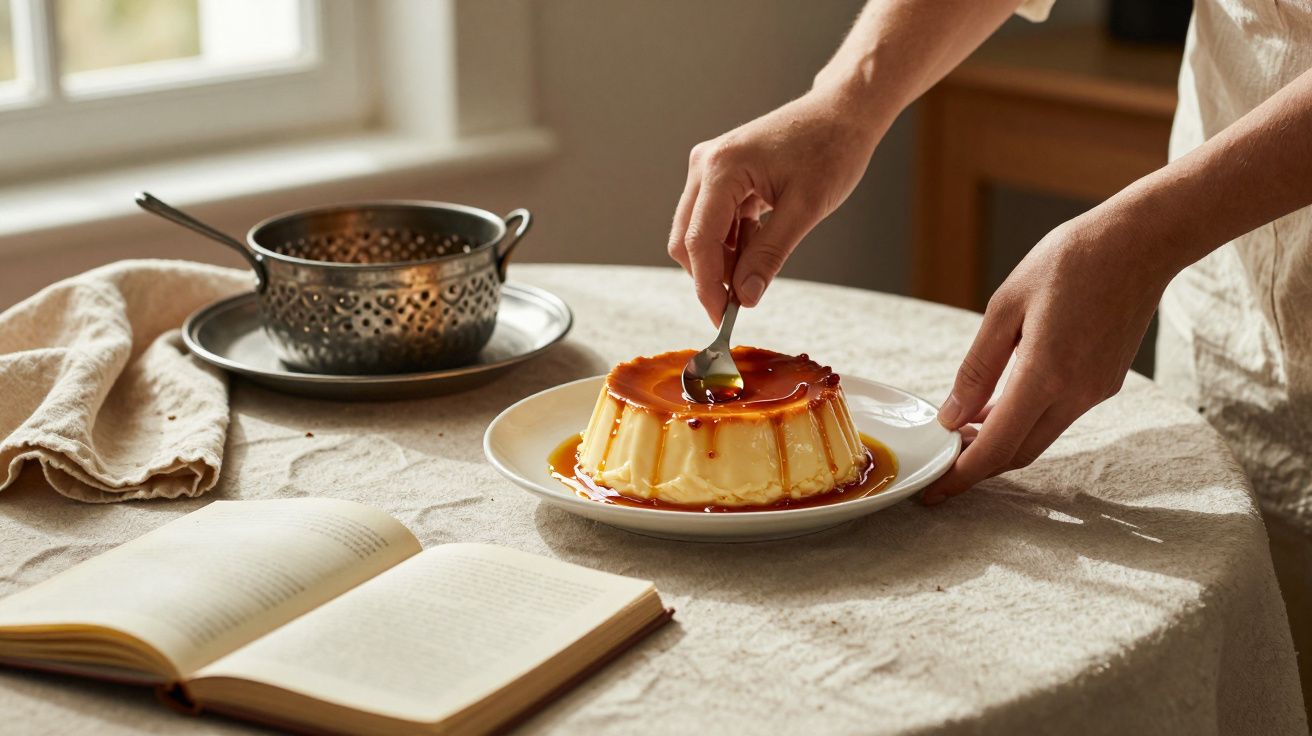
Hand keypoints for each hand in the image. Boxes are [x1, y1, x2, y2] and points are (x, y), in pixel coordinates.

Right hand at [667, 88, 884, 321]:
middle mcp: (705, 165)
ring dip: (724, 259)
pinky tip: (760, 242)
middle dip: (711, 275)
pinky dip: (732, 243)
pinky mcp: (720, 174)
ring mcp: (709, 168)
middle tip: (742, 300)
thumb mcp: (805, 209)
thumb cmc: (831, 150)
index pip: (698, 241)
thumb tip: (743, 297)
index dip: (707, 286)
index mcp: (722, 168)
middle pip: (687, 239)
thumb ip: (769, 254)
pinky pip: (713, 221)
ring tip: (762, 262)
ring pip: (698, 233)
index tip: (723, 319)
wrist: (841, 113)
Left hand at [922, 210, 1174, 504]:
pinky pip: (1058, 415)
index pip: (996, 447)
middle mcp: (1076, 393)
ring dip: (1001, 441)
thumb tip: (952, 416)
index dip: (962, 475)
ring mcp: (1096, 391)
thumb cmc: (1070, 261)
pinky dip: (1025, 419)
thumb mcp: (1006, 306)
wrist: (1141, 241)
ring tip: (962, 429)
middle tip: (942, 462)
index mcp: (1046, 375)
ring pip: (1039, 437)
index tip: (934, 491)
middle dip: (978, 465)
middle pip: (1018, 453)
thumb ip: (977, 368)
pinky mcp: (1106, 382)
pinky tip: (999, 404)